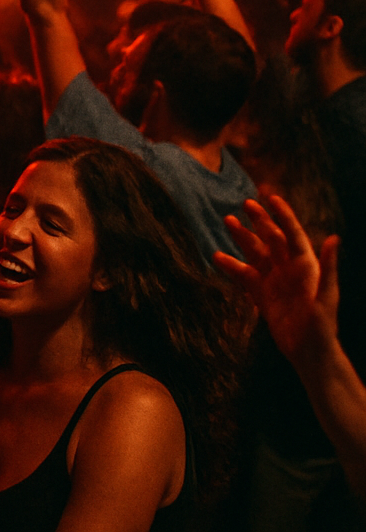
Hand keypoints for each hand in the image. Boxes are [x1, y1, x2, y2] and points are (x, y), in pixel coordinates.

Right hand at [214, 195, 338, 366]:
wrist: (308, 352)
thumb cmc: (323, 325)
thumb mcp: (327, 296)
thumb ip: (329, 266)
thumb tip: (334, 238)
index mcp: (306, 266)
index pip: (293, 234)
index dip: (283, 216)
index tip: (272, 198)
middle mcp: (289, 269)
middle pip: (271, 239)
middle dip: (259, 221)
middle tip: (245, 204)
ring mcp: (273, 281)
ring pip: (255, 253)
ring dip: (242, 238)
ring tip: (228, 221)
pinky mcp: (261, 295)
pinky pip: (243, 276)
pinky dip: (230, 266)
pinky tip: (216, 257)